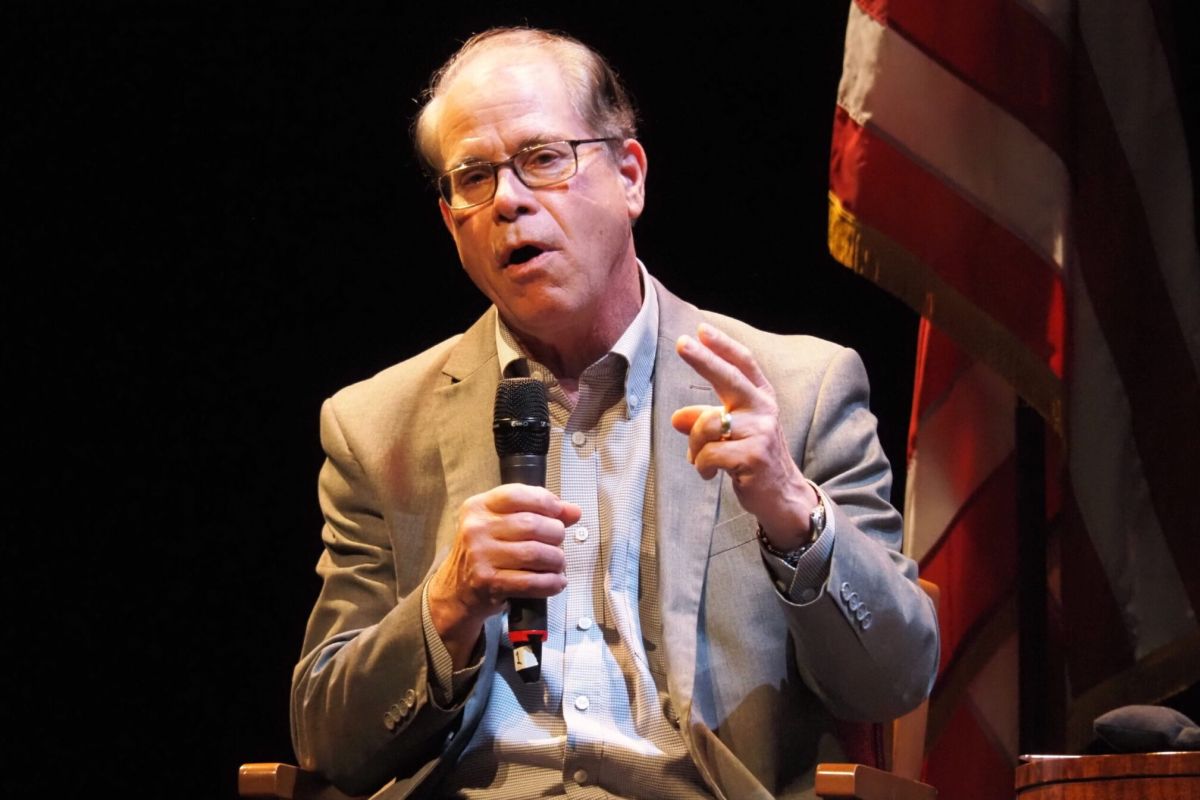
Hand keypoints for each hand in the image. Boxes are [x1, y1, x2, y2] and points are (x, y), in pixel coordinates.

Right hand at [428, 484, 580, 667]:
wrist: (456, 590)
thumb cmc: (485, 553)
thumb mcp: (502, 525)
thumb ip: (537, 513)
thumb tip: (573, 511)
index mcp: (478, 507)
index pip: (517, 494)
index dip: (546, 502)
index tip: (559, 513)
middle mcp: (476, 528)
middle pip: (532, 524)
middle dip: (556, 534)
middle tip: (558, 543)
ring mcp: (480, 556)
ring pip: (536, 553)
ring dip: (556, 560)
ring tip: (557, 564)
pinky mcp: (488, 582)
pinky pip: (532, 581)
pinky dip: (551, 582)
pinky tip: (556, 582)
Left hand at [671, 323, 818, 549]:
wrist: (782, 496)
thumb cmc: (753, 459)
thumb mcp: (731, 434)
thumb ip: (706, 420)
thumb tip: (677, 418)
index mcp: (760, 398)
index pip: (743, 364)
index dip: (723, 346)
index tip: (701, 330)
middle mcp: (763, 410)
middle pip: (730, 378)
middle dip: (704, 359)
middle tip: (682, 344)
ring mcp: (760, 432)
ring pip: (707, 425)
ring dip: (694, 445)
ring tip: (700, 459)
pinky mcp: (753, 456)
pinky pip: (709, 453)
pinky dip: (701, 465)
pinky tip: (708, 473)